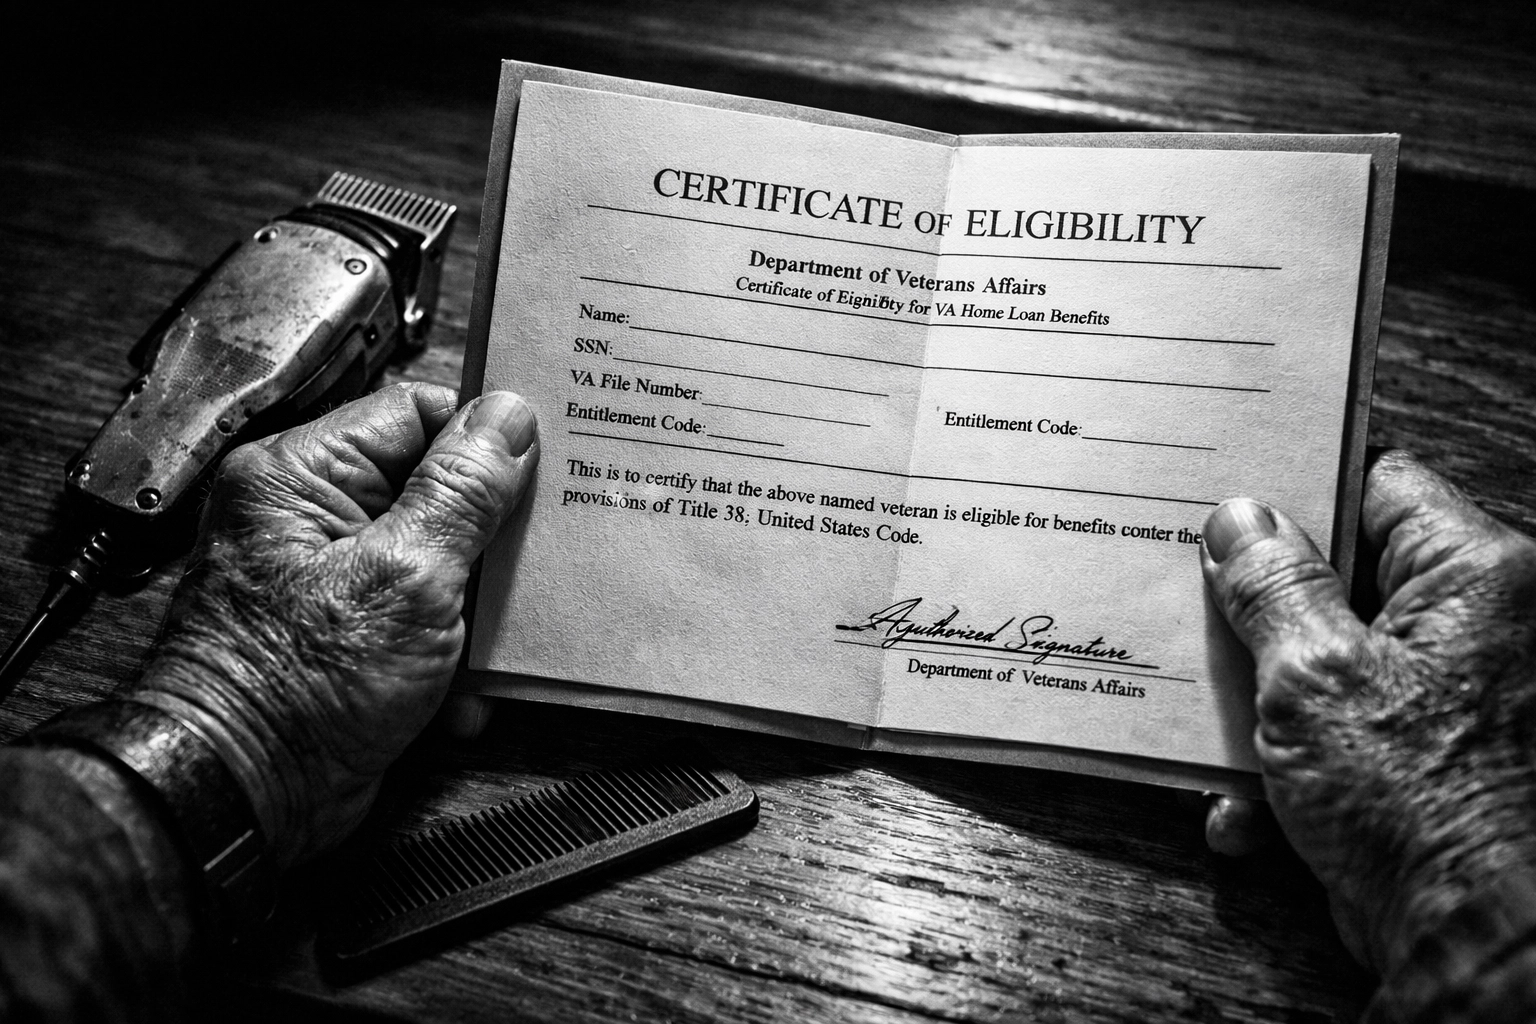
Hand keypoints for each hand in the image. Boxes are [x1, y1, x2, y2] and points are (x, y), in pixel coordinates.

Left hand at [126, 384, 537, 867]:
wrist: (242, 800)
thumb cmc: (297, 688)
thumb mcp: (407, 575)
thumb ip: (462, 492)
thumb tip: (505, 417)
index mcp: (302, 476)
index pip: (414, 413)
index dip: (484, 435)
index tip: (546, 458)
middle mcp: (309, 518)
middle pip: (433, 489)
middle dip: (489, 536)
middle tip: (536, 553)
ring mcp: (330, 579)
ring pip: (438, 559)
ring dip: (476, 606)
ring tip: (491, 638)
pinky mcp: (349, 635)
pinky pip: (421, 617)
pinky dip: (451, 653)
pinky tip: (462, 692)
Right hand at [1200, 451, 1535, 973]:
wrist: (1470, 938)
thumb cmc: (1419, 799)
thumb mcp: (1312, 674)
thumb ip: (1271, 587)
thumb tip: (1241, 519)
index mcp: (1476, 579)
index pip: (1380, 488)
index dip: (1298, 491)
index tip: (1223, 500)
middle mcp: (1475, 628)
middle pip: (1343, 579)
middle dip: (1258, 615)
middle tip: (1193, 610)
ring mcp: (1448, 697)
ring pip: (1327, 662)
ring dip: (1260, 704)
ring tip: (1216, 732)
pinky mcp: (1422, 758)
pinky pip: (1339, 731)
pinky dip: (1287, 765)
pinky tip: (1251, 807)